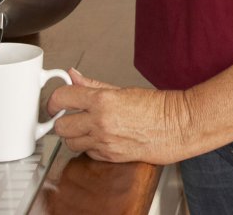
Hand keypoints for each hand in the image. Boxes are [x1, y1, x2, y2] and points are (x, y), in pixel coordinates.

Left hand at [49, 69, 197, 164]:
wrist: (178, 126)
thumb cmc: (158, 107)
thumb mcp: (123, 89)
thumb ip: (93, 85)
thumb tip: (73, 76)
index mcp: (103, 101)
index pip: (62, 98)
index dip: (54, 100)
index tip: (56, 102)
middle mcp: (100, 122)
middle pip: (60, 125)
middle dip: (63, 120)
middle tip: (71, 115)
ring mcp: (104, 141)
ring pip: (70, 142)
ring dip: (75, 135)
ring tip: (87, 127)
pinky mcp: (109, 156)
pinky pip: (86, 153)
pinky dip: (89, 146)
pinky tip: (101, 137)